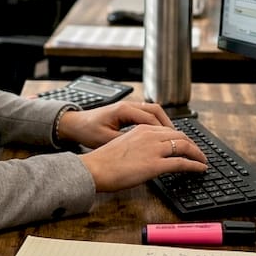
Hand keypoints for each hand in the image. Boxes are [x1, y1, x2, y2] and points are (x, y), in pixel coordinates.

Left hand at [56, 101, 172, 148]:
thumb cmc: (87, 131)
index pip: (152, 119)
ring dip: (165, 124)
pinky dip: (156, 124)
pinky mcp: (127, 112)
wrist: (74, 124)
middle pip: (157, 112)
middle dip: (170, 127)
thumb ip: (127, 143)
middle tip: (182, 141)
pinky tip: (160, 136)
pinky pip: (147, 115)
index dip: (166, 132)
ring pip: (154, 112)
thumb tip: (145, 150)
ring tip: (174, 139)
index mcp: (124, 110)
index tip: (176, 144)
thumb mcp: (107, 140)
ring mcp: (128, 107)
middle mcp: (128, 105)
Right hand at [78, 125, 208, 191]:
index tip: (185, 144)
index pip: (168, 130)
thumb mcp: (122, 145)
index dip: (180, 137)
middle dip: (192, 144)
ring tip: (203, 160)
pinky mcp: (155, 165)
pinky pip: (182, 163)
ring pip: (184, 146)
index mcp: (141, 129)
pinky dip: (195, 165)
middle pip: (180, 135)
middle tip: (198, 152)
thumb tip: (145, 154)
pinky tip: (200, 168)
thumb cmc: (103, 161)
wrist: (95, 168)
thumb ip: (137, 145)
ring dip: (197, 153)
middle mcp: (150, 135)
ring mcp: (154, 149)